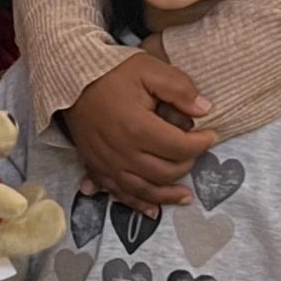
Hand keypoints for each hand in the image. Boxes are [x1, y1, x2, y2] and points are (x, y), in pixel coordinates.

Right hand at [64, 54, 213, 213]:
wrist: (70, 80)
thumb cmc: (111, 73)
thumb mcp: (149, 69)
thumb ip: (180, 88)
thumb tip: (205, 109)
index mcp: (138, 128)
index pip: (180, 147)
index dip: (202, 144)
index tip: (210, 135)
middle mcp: (123, 152)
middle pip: (166, 172)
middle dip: (188, 164)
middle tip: (195, 152)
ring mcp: (107, 164)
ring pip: (145, 190)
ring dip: (168, 195)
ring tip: (186, 196)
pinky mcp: (96, 168)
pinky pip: (119, 193)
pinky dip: (138, 204)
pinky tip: (152, 210)